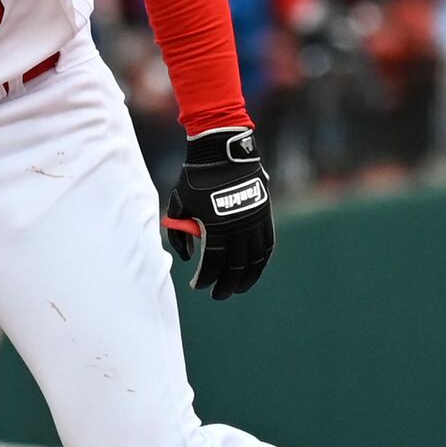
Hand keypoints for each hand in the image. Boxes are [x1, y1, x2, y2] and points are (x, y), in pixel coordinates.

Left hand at [162, 128, 273, 299]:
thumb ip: (179, 233)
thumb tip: (187, 256)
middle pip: (235, 267)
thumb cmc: (195, 178)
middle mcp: (237, 227)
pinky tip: (254, 269)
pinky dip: (261, 261)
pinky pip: (267, 245)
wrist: (221, 151)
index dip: (205, 279)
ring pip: (255, 260)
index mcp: (215, 227)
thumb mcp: (179, 204)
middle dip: (226, 285)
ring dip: (246, 278)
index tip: (198, 286)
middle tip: (218, 295)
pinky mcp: (264, 214)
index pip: (213, 264)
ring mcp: (254, 221)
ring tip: (238, 288)